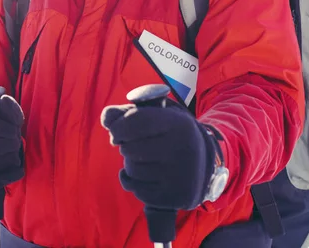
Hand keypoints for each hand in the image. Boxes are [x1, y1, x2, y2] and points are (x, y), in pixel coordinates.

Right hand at [0, 94, 24, 194]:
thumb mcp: (2, 112)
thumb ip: (8, 106)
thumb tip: (4, 100)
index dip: (1, 128)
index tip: (15, 131)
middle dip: (6, 145)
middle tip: (16, 144)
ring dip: (5, 160)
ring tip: (15, 156)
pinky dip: (4, 178)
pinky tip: (17, 171)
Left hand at [101, 100, 215, 210]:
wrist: (202, 165)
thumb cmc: (170, 135)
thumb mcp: (157, 116)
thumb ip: (127, 113)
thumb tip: (106, 118)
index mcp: (178, 123)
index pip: (137, 121)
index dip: (119, 126)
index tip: (115, 131)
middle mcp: (181, 148)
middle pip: (130, 147)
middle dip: (125, 146)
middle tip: (134, 146)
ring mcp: (179, 175)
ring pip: (132, 169)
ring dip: (129, 164)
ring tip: (142, 160)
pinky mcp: (174, 196)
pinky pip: (137, 190)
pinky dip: (132, 183)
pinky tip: (143, 176)